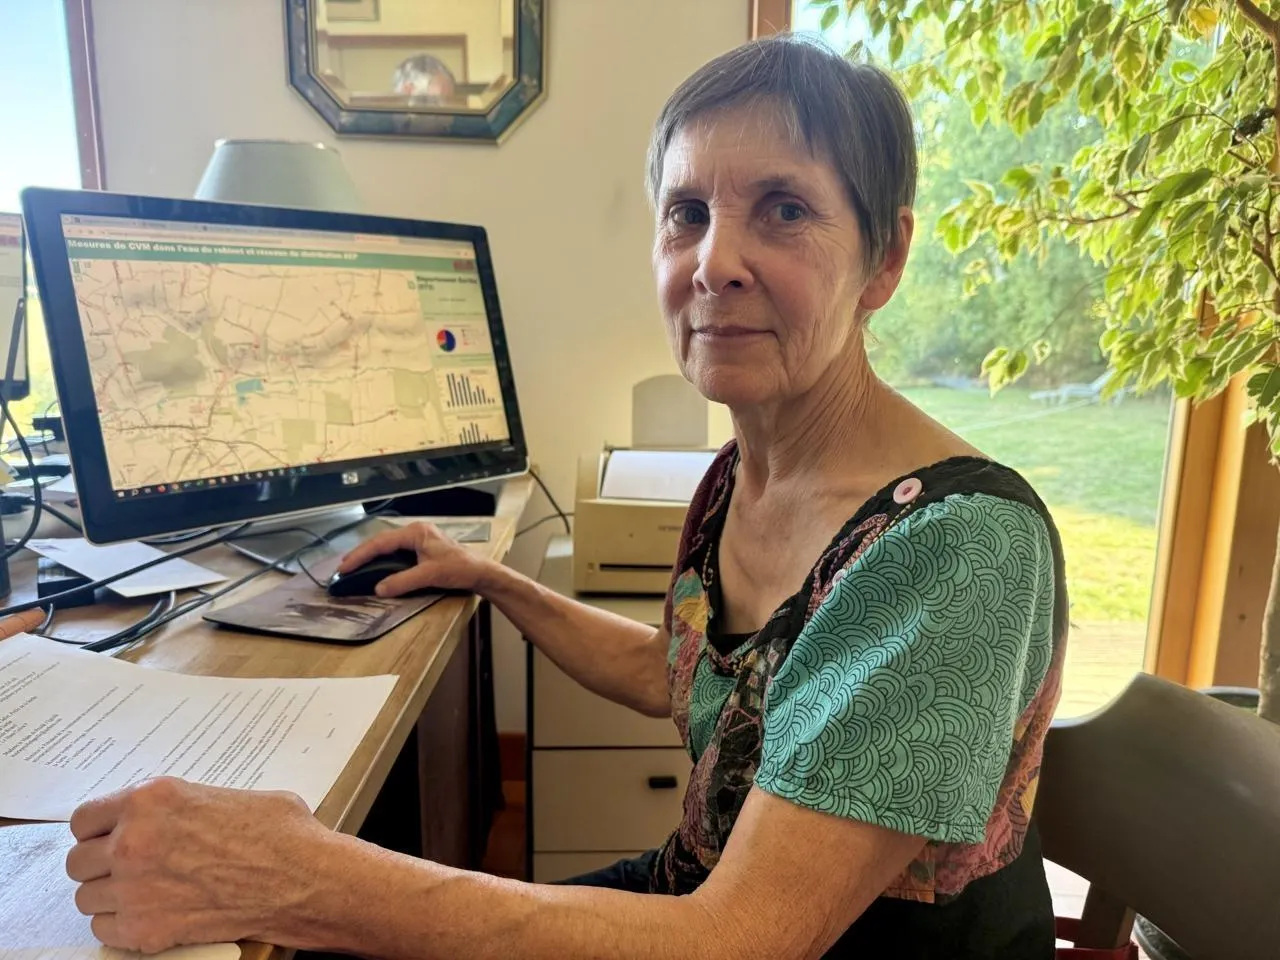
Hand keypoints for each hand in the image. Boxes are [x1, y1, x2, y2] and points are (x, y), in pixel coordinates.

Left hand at [66, 777, 334, 953]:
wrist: (302, 878)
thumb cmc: (278, 834)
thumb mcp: (227, 795)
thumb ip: (184, 805)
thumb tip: (174, 815)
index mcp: (153, 799)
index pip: (85, 817)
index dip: (97, 829)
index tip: (106, 837)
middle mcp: (134, 841)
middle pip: (78, 861)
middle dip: (99, 865)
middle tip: (126, 868)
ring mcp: (135, 888)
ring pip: (87, 898)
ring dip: (110, 896)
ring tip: (142, 893)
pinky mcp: (146, 928)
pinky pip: (104, 930)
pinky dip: (122, 925)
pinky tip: (151, 913)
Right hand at [338, 521, 492, 596]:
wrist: (481, 572)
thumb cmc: (459, 569)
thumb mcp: (429, 575)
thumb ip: (403, 581)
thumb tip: (378, 589)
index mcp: (416, 532)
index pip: (381, 542)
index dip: (361, 555)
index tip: (345, 566)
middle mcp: (416, 531)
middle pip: (382, 541)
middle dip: (362, 553)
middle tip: (343, 567)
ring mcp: (420, 539)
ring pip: (388, 546)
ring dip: (371, 556)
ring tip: (354, 566)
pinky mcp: (423, 548)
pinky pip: (397, 551)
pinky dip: (383, 559)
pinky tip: (375, 566)